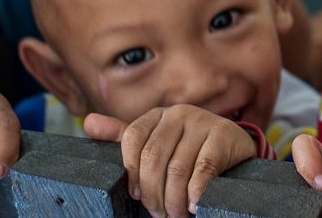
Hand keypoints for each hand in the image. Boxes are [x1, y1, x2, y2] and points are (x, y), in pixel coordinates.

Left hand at [85, 105, 256, 216]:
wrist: (234, 146)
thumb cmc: (188, 148)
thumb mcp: (157, 141)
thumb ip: (123, 136)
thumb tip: (87, 123)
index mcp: (158, 114)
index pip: (133, 138)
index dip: (131, 171)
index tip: (136, 195)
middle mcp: (179, 113)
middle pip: (153, 156)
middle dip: (153, 192)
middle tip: (158, 214)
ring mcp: (203, 122)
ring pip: (178, 168)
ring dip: (174, 200)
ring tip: (176, 215)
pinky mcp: (224, 136)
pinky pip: (203, 169)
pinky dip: (195, 193)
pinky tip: (194, 206)